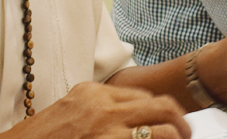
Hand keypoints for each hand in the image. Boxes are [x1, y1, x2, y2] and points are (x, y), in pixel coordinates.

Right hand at [0, 82, 189, 138]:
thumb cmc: (40, 138)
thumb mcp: (71, 111)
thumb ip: (101, 110)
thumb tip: (136, 118)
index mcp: (94, 93)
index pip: (144, 96)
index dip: (164, 110)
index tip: (172, 120)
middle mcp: (103, 107)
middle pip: (161, 106)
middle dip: (180, 122)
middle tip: (186, 135)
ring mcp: (105, 130)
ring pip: (161, 130)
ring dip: (175, 138)